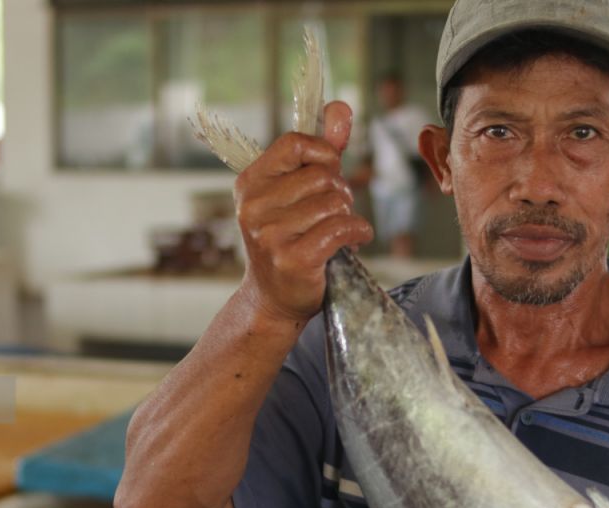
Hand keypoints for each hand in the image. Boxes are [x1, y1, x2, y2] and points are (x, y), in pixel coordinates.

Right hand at [233, 101, 374, 325]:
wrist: (274, 298)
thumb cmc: (290, 238)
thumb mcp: (297, 192)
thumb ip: (321, 151)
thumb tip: (340, 108)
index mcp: (251, 183)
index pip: (294, 143)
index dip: (324, 153)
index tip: (331, 171)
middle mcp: (254, 207)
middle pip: (322, 176)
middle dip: (341, 191)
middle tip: (337, 210)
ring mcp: (270, 235)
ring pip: (334, 203)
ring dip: (349, 216)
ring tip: (341, 229)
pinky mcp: (293, 259)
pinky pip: (341, 229)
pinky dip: (358, 233)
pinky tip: (354, 241)